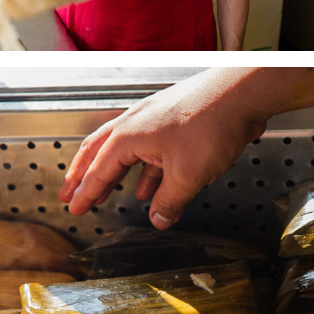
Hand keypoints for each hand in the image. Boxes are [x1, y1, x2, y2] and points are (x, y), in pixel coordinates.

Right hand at [57, 73, 267, 229]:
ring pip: (127, 151)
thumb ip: (170, 201)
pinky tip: (152, 185)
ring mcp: (156, 119)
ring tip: (110, 194)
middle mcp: (137, 123)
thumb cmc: (213, 122)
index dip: (85, 193)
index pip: (98, 170)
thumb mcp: (188, 175)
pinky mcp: (175, 121)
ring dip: (117, 174)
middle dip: (85, 177)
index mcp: (129, 135)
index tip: (74, 208)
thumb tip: (159, 219)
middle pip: (100, 153)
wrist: (243, 94)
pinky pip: (151, 149)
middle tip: (71, 194)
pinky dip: (146, 169)